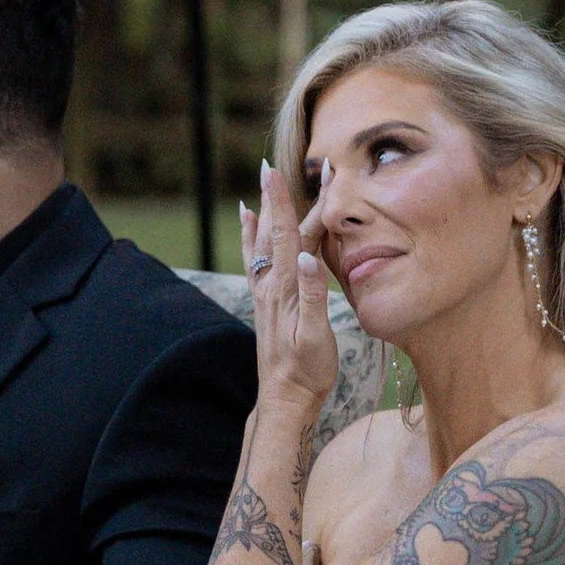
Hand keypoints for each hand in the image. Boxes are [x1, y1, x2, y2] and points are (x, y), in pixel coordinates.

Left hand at [241, 162, 339, 424]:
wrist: (285, 399)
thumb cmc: (307, 371)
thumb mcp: (317, 336)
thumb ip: (313, 296)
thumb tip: (309, 257)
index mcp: (286, 287)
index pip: (290, 235)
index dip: (288, 201)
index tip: (286, 170)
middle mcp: (271, 284)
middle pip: (276, 231)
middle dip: (278, 196)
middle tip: (275, 165)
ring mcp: (265, 291)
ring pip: (264, 240)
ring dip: (266, 209)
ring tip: (262, 181)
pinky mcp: (265, 300)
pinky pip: (255, 257)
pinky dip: (251, 233)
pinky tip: (247, 218)